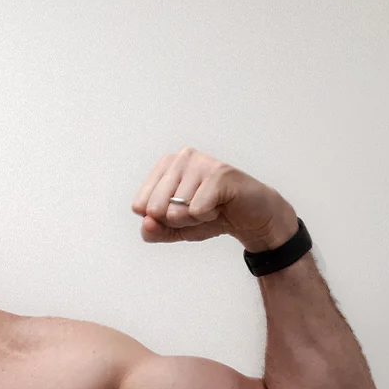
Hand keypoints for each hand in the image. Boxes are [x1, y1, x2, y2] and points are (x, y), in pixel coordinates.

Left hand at [131, 147, 297, 250]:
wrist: (248, 218)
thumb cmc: (209, 216)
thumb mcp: (173, 230)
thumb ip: (153, 231)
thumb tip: (146, 222)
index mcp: (164, 167)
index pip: (140, 206)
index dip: (159, 220)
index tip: (181, 210)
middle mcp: (180, 158)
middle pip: (155, 208)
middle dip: (176, 221)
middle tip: (197, 210)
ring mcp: (200, 162)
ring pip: (176, 211)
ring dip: (195, 219)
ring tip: (211, 206)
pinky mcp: (218, 173)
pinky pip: (196, 210)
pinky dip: (207, 217)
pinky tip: (220, 205)